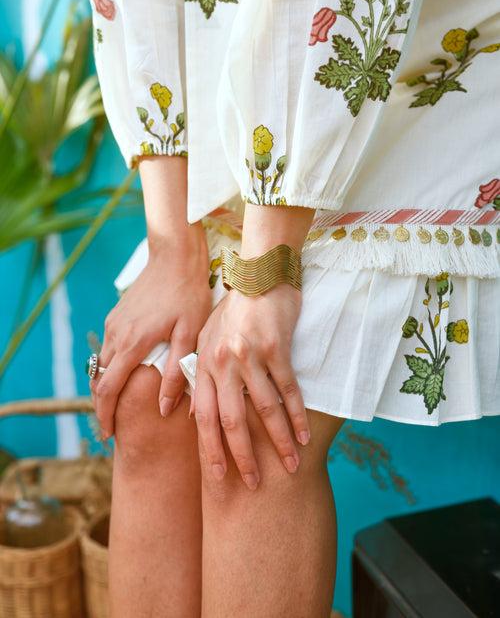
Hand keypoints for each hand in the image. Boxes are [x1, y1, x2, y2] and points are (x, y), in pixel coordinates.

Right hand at [93, 226, 211, 438]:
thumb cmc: (188, 295)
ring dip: (105, 386)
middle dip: (102, 406)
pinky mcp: (117, 315)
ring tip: (118, 405)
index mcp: (132, 344)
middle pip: (99, 380)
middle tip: (112, 427)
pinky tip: (126, 375)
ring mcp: (114, 323)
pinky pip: (108, 347)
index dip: (106, 415)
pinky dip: (110, 367)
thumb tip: (164, 409)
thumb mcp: (189, 335)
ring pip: (100, 363)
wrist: (175, 257)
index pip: (108, 390)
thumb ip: (175, 374)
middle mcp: (116, 335)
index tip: (109, 435)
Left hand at [194, 284, 309, 490]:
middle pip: (231, 421)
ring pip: (264, 410)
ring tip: (289, 467)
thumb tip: (195, 412)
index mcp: (204, 363)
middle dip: (241, 458)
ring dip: (277, 443)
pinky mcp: (276, 348)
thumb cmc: (234, 308)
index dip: (209, 450)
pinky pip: (288, 390)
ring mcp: (250, 355)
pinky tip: (303, 436)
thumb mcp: (207, 337)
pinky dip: (296, 416)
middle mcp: (223, 362)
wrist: (259, 273)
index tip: (217, 479)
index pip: (203, 416)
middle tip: (252, 486)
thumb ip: (200, 374)